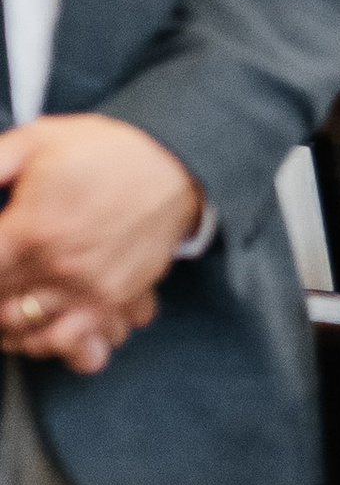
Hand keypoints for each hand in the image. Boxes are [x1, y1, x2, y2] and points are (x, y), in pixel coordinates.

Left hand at [0, 116, 204, 375]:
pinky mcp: (116, 301)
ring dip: (17, 332)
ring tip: (12, 316)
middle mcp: (58, 268)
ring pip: (35, 338)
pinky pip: (80, 345)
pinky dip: (61, 346)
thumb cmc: (104, 150)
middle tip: (2, 283)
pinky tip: (51, 329)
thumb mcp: (37, 139)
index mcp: (31, 230)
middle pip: (1, 311)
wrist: (176, 161)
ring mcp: (90, 290)